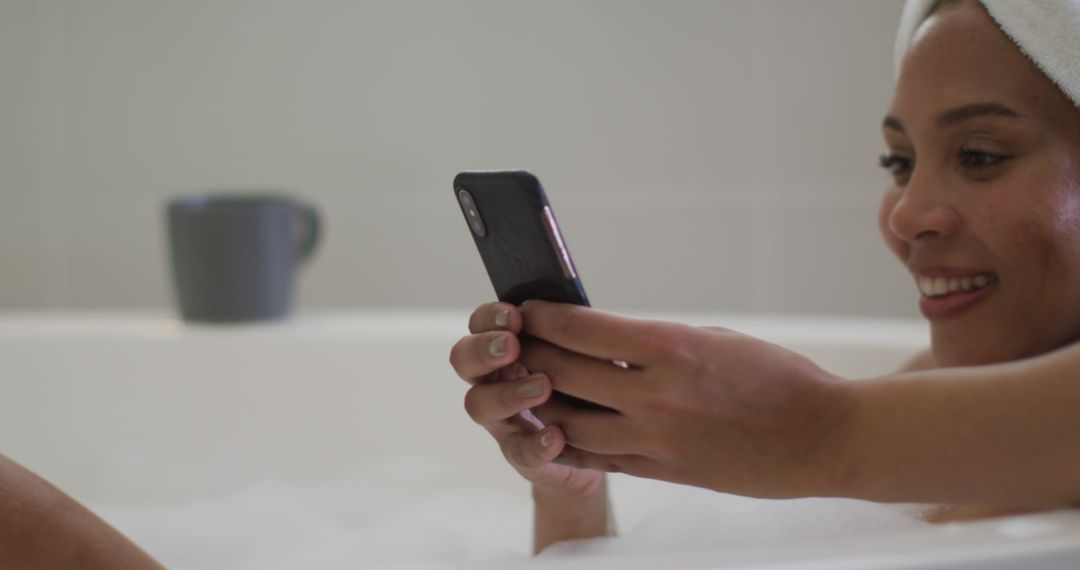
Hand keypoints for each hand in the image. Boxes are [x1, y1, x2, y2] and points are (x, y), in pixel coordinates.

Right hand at [448, 302, 603, 497]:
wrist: (605, 442)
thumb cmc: (589, 382)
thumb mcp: (584, 351)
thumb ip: (571, 332)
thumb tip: (573, 308)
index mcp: (505, 347)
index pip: (481, 323)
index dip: (490, 317)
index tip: (514, 315)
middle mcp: (493, 380)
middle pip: (464, 360)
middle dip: (483, 349)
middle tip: (511, 347)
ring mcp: (502, 419)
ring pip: (479, 404)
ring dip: (508, 393)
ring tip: (543, 387)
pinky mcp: (522, 455)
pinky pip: (519, 452)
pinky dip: (536, 444)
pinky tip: (555, 436)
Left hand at [515, 300, 856, 498]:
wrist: (823, 436)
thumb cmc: (775, 376)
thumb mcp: (712, 338)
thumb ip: (654, 343)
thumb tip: (602, 340)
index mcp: (670, 347)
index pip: (582, 328)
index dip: (544, 317)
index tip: (528, 309)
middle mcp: (655, 394)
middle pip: (563, 373)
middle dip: (529, 354)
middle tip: (511, 344)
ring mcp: (656, 438)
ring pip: (570, 421)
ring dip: (540, 402)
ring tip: (524, 387)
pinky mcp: (663, 471)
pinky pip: (599, 458)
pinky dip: (570, 441)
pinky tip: (553, 427)